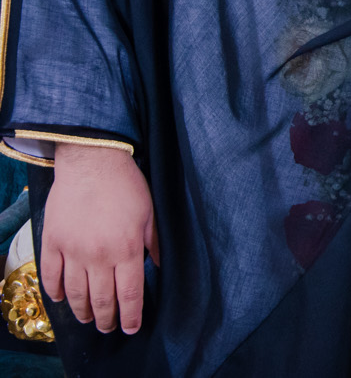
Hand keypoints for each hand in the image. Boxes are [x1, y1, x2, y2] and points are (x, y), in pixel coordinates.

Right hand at [42, 143, 156, 334]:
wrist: (93, 162)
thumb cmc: (127, 185)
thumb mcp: (151, 214)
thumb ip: (155, 244)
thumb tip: (161, 267)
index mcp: (128, 250)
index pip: (131, 294)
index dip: (131, 315)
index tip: (131, 327)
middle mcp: (99, 256)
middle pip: (102, 300)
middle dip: (107, 319)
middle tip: (109, 327)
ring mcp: (72, 251)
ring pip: (75, 294)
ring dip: (82, 311)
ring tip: (87, 318)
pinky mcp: (52, 242)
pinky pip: (50, 275)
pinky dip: (56, 292)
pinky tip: (61, 299)